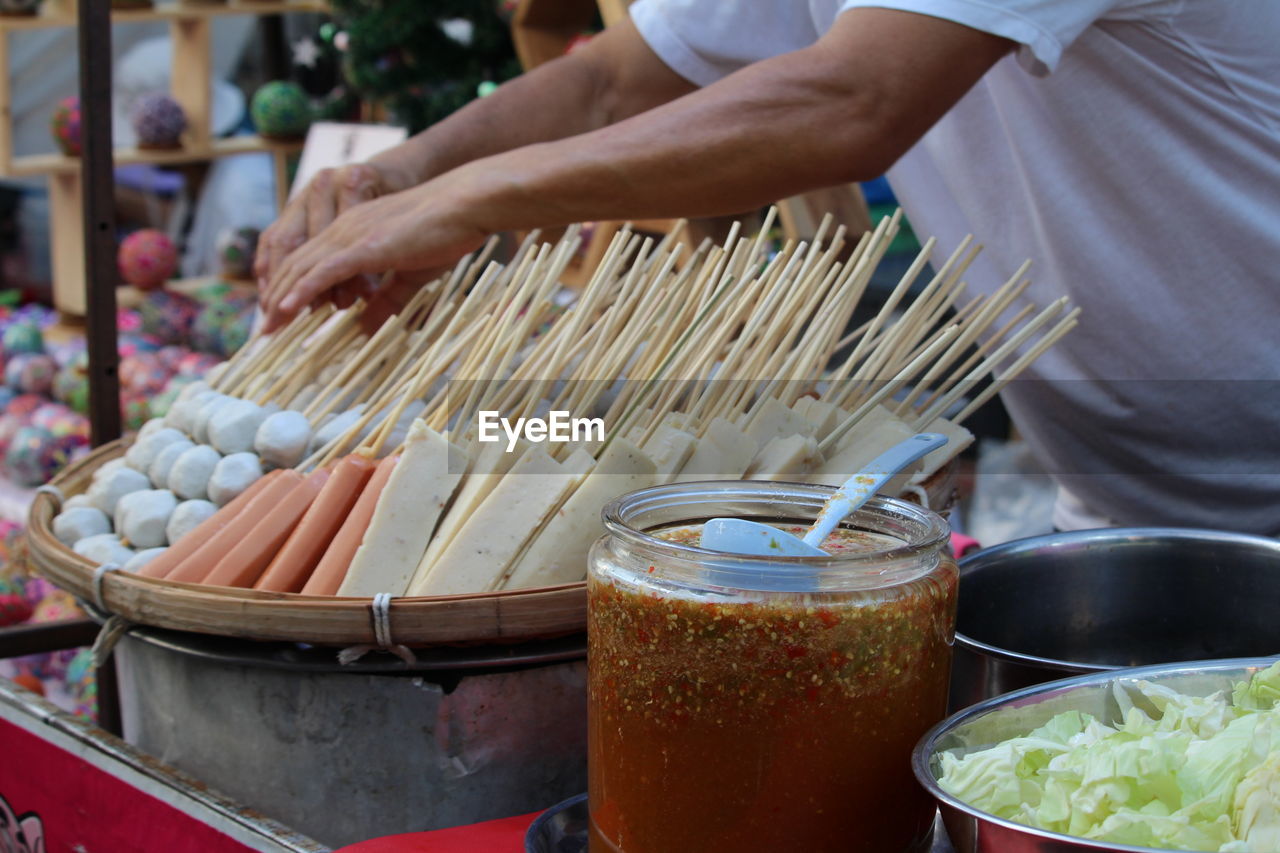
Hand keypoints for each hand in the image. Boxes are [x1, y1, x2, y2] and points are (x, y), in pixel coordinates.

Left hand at [259, 178, 489, 331]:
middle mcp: (344, 228)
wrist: (465, 203)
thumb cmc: (448, 232)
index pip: (311, 261)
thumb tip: (366, 327)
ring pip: (303, 268)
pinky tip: (286, 309)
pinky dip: (301, 291)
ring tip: (268, 327)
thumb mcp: (411, 274)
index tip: (281, 316)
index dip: (290, 288)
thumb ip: (386, 298)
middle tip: (265, 329)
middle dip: (276, 297)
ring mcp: (352, 234)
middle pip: (297, 264)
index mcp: (353, 231)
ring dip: (282, 299)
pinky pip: (323, 270)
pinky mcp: (364, 245)